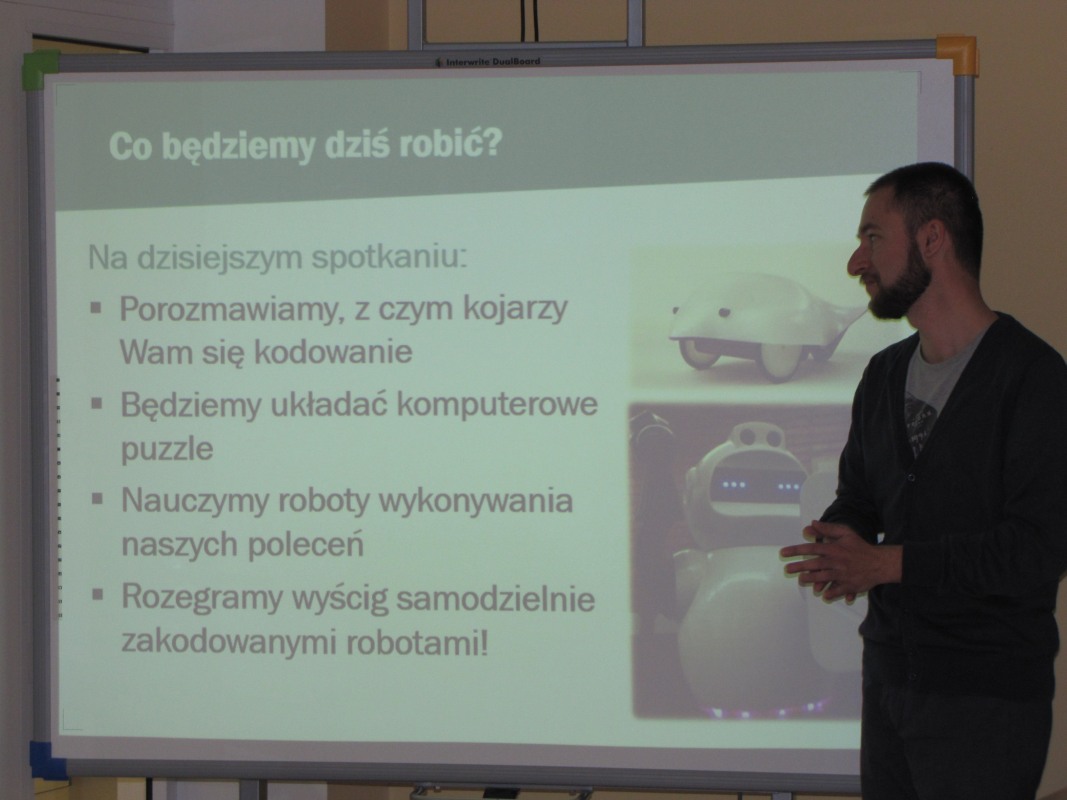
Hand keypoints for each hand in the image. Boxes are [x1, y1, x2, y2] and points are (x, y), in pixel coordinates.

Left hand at [780, 520, 901, 601]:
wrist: (880, 562)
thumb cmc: (861, 547)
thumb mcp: (846, 533)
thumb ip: (828, 528)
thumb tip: (812, 522)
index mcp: (834, 549)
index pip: (811, 548)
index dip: (796, 550)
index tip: (783, 553)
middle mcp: (836, 561)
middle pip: (814, 564)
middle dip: (798, 567)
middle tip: (787, 569)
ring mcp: (843, 574)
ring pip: (823, 577)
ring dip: (810, 579)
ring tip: (800, 580)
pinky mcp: (850, 585)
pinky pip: (838, 590)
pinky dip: (831, 593)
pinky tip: (823, 595)